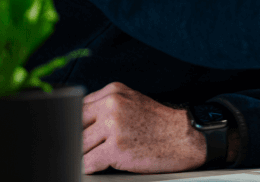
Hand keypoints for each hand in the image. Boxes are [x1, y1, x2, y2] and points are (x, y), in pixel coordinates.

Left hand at [82, 82, 205, 173]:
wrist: (185, 137)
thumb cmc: (160, 123)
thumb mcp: (132, 102)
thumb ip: (104, 106)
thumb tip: (76, 121)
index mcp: (113, 92)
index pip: (77, 108)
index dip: (74, 125)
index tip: (74, 134)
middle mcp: (112, 105)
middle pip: (74, 127)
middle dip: (77, 141)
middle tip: (85, 149)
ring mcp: (113, 125)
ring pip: (78, 146)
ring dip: (84, 155)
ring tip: (97, 156)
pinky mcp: (116, 148)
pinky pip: (87, 163)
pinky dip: (89, 168)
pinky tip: (101, 165)